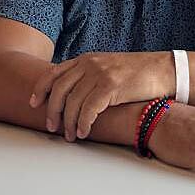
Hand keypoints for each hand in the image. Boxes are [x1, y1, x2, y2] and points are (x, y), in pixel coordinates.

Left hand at [30, 52, 172, 140]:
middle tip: (52, 127)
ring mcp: (99, 74)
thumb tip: (71, 94)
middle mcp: (89, 64)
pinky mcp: (111, 87)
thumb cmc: (135, 72)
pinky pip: (89, 109)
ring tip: (70, 136)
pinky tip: (83, 132)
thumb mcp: (106, 66)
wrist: (161, 69)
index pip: (53, 73)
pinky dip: (83, 123)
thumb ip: (88, 75)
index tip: (34, 103)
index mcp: (85, 59)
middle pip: (59, 89)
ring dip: (68, 122)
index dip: (40, 89)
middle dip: (52, 111)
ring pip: (72, 102)